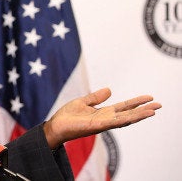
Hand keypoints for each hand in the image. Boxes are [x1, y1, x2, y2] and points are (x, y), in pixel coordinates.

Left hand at [43, 87, 160, 148]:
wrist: (56, 125)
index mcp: (104, 113)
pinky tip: (135, 116)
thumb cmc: (67, 116)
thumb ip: (96, 97)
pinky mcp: (98, 125)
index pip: (124, 107)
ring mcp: (104, 123)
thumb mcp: (83, 102)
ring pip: (126, 119)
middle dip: (144, 110)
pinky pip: (115, 122)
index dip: (136, 103)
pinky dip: (127, 119)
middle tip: (159, 105)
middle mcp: (106, 119)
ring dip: (139, 115)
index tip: (149, 98)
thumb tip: (110, 90)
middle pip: (129, 113)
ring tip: (154, 110)